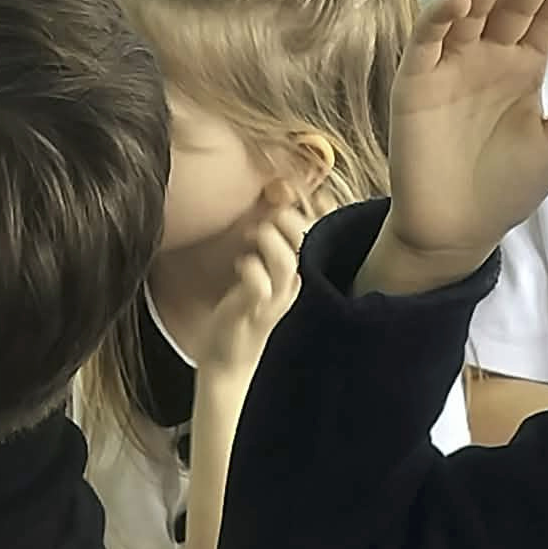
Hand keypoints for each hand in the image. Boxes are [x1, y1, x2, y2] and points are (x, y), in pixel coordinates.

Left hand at [202, 181, 333, 383]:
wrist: (229, 357)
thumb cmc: (244, 306)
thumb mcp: (262, 270)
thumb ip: (268, 241)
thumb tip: (271, 200)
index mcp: (299, 270)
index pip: (318, 231)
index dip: (313, 207)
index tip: (290, 191)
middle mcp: (292, 283)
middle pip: (307, 240)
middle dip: (288, 219)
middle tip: (269, 214)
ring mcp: (276, 299)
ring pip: (286, 262)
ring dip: (267, 240)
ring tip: (252, 236)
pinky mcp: (254, 312)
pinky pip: (258, 284)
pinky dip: (249, 267)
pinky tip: (240, 264)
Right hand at [371, 0, 547, 292]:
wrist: (457, 231)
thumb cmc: (508, 187)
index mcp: (523, 68)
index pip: (545, 18)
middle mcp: (487, 57)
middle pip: (511, 6)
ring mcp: (450, 65)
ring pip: (468, 14)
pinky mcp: (416, 81)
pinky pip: (428, 41)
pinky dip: (439, 18)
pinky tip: (461, 2)